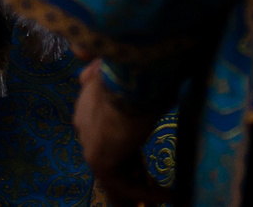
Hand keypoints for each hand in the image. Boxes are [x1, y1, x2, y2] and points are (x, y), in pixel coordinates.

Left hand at [74, 62, 168, 204]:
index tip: (142, 162)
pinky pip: (125, 185)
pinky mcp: (100, 161)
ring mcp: (90, 145)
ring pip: (114, 176)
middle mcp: (84, 125)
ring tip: (160, 199)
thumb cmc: (134, 70)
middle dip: (130, 174)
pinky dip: (148, 193)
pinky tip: (170, 196)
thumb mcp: (118, 68)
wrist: (128, 78)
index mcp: (88, 102)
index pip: (105, 132)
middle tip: (150, 187)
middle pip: (110, 157)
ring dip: (135, 192)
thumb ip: (101, 69)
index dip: (125, 149)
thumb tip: (82, 60)